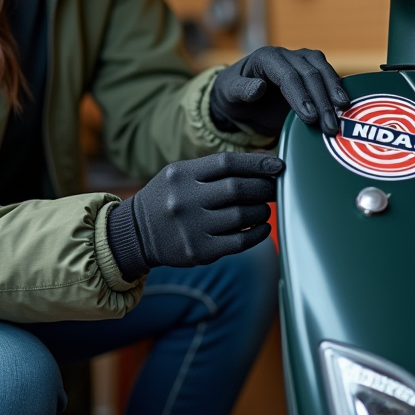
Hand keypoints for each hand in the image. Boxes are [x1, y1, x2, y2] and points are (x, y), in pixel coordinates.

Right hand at [107, 153, 283, 279]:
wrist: (136, 233)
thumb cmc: (168, 198)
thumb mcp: (180, 174)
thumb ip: (214, 169)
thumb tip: (262, 162)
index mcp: (181, 174)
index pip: (228, 163)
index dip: (258, 163)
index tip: (278, 166)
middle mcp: (185, 199)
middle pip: (238, 188)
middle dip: (264, 187)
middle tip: (274, 188)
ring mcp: (191, 227)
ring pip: (242, 215)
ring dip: (262, 210)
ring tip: (264, 208)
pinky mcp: (199, 251)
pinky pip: (239, 241)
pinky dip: (258, 233)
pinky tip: (262, 227)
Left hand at [209, 46, 350, 136]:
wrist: (241, 94)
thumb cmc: (233, 94)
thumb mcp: (229, 93)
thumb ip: (242, 90)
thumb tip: (259, 88)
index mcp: (266, 58)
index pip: (288, 75)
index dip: (301, 96)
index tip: (310, 118)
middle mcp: (286, 56)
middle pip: (310, 73)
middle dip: (321, 101)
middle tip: (329, 126)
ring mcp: (301, 61)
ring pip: (323, 69)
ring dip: (334, 92)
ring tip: (342, 115)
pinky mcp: (311, 71)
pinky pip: (328, 75)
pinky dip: (338, 89)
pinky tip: (345, 106)